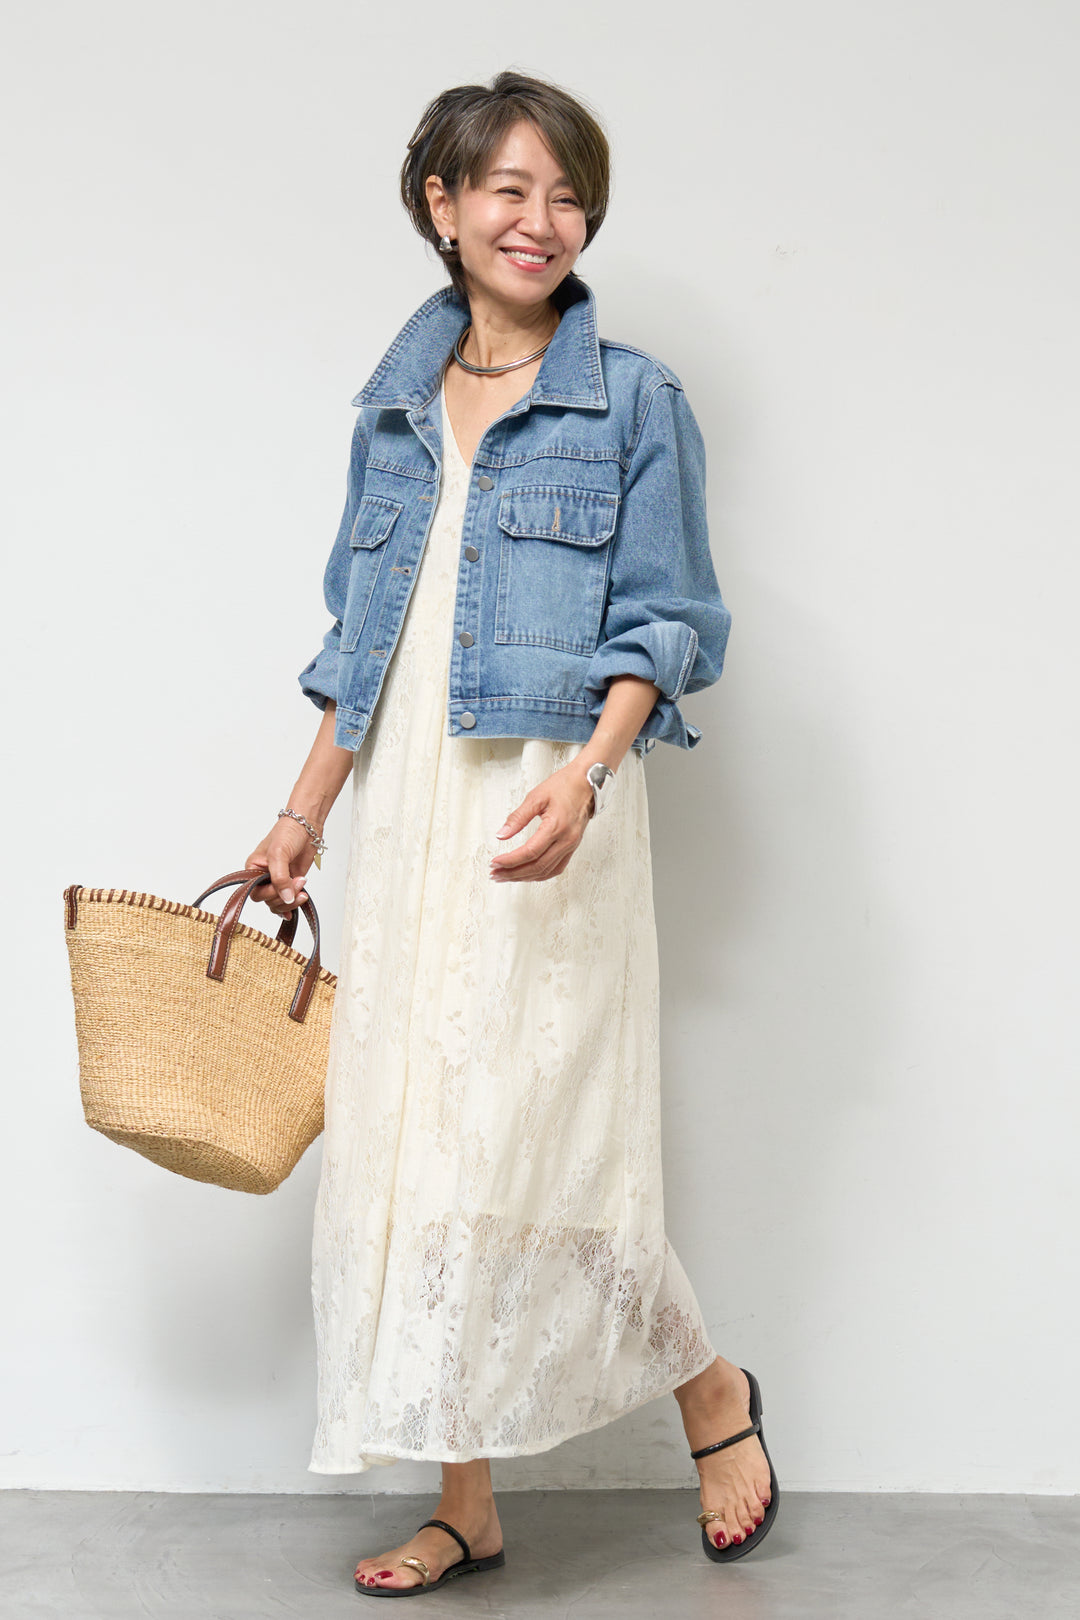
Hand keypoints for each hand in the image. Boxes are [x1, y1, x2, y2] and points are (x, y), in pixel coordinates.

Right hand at [244, 816, 316, 916]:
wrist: (307, 827)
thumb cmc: (287, 833)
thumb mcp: (279, 853)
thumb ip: (280, 877)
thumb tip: (286, 897)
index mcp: (253, 869)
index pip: (255, 891)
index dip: (269, 894)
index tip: (283, 887)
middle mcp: (263, 877)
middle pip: (267, 900)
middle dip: (283, 897)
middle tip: (298, 883)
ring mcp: (277, 881)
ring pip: (278, 903)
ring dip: (291, 901)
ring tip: (302, 890)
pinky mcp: (290, 883)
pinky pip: (288, 901)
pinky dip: (293, 905)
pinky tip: (298, 904)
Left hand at [490, 761, 594, 882]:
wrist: (587, 784)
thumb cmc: (565, 786)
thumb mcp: (536, 797)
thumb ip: (517, 818)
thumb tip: (501, 834)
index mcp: (556, 826)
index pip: (530, 852)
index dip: (510, 861)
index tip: (495, 863)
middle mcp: (566, 840)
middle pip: (537, 866)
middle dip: (513, 873)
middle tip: (495, 873)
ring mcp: (571, 846)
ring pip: (546, 871)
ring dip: (524, 877)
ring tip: (506, 876)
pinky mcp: (572, 847)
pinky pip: (556, 868)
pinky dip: (539, 875)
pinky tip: (527, 874)